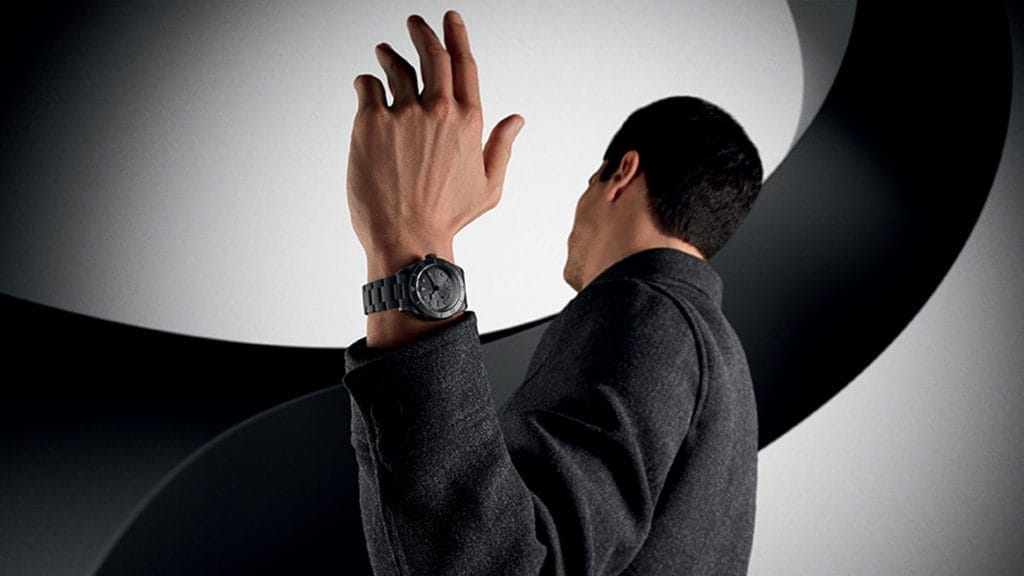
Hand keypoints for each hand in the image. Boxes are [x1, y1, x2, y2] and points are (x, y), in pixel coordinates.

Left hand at [346, 10, 524, 260]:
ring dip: (390, 55)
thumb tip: (516, 120)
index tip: (450, 20)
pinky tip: (366, 84)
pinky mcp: (371, 122)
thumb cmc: (447, 217)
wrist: (407, 238)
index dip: (457, 36)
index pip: (465, 65)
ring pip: (396, 67)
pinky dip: (366, 81)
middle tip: (414, 23)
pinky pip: (367, 86)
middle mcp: (439, 111)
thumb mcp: (489, 186)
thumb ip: (501, 147)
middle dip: (422, 32)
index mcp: (469, 122)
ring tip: (384, 52)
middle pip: (432, 55)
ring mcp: (404, 114)